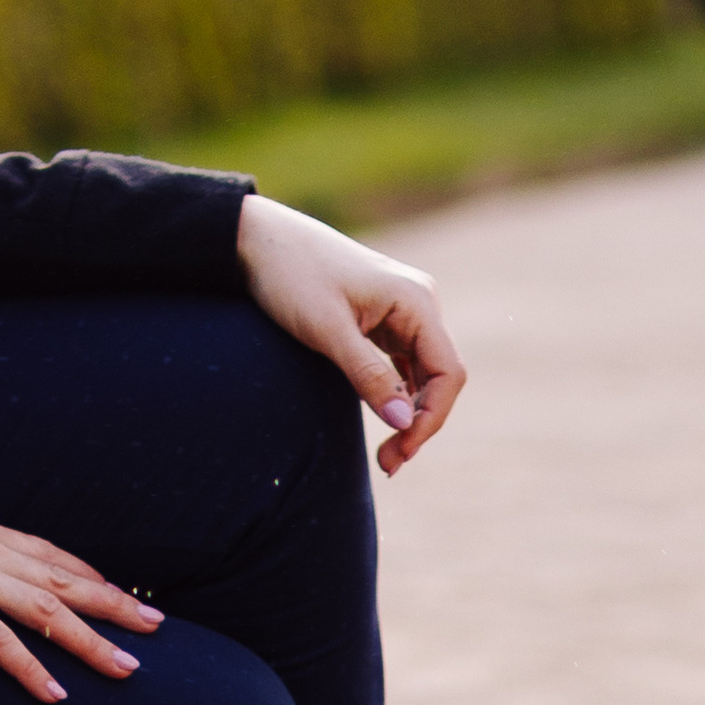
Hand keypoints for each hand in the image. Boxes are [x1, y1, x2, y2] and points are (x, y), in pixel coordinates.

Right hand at [0, 489, 161, 704]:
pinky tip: (57, 693)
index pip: (50, 554)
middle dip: (112, 604)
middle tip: (154, 626)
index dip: (90, 576)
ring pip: (45, 610)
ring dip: (90, 641)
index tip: (123, 593)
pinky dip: (32, 668)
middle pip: (63, 580)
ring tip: (126, 669)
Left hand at [236, 193, 467, 476]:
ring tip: (388, 454)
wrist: (256, 240)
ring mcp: (402, 310)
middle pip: (439, 377)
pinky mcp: (382, 318)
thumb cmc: (290, 276)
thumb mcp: (326, 330)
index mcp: (416, 300)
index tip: (400, 450)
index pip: (448, 373)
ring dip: (410, 413)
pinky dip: (397, 394)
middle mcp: (418, 303)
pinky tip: (385, 417)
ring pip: (423, 374)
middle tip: (388, 464)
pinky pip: (403, 364)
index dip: (431, 419)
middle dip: (419, 423)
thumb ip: (368, 375)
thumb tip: (405, 422)